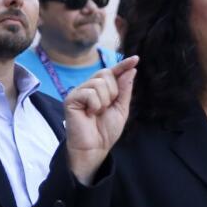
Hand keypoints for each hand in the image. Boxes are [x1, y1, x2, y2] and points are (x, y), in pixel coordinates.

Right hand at [65, 56, 138, 185]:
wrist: (95, 147)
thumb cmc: (106, 130)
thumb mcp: (121, 108)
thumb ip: (125, 89)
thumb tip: (131, 70)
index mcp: (102, 90)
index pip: (113, 72)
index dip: (123, 65)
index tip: (135, 59)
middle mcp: (89, 88)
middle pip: (106, 73)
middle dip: (113, 90)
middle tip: (107, 106)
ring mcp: (79, 92)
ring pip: (99, 82)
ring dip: (104, 100)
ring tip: (97, 112)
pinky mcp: (71, 99)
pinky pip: (89, 92)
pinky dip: (95, 104)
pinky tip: (90, 113)